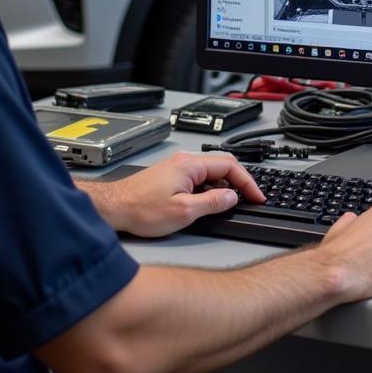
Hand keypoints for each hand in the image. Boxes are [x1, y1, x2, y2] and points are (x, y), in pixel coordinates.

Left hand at [89, 151, 264, 237]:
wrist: (114, 208)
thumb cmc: (141, 209)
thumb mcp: (184, 211)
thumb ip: (212, 202)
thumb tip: (232, 197)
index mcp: (190, 165)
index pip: (230, 165)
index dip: (248, 182)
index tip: (257, 196)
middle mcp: (184, 161)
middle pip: (222, 165)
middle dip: (240, 181)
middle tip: (251, 198)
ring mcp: (177, 167)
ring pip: (210, 171)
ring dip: (224, 185)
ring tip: (230, 204)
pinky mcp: (170, 175)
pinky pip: (199, 177)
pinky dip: (210, 187)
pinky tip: (209, 202)